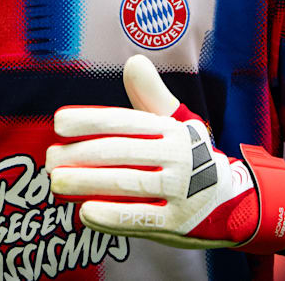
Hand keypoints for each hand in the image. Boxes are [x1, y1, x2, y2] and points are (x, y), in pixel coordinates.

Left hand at [45, 55, 284, 252]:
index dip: (90, 120)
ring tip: (57, 182)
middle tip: (50, 158)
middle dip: (80, 154)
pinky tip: (85, 212)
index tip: (58, 122)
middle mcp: (179, 157)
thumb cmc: (192, 157)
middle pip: (121, 152)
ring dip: (88, 183)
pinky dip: (112, 217)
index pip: (125, 122)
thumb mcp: (179, 124)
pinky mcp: (178, 223)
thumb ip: (151, 96)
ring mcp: (180, 191)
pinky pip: (141, 219)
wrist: (234, 201)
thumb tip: (134, 61)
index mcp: (173, 130)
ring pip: (127, 184)